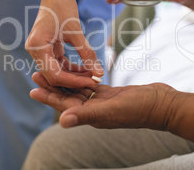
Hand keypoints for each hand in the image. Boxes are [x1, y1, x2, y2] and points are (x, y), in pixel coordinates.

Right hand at [26, 0, 103, 88]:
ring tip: (93, 74)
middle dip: (74, 80)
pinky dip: (71, 67)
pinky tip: (86, 68)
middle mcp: (34, 51)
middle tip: (95, 80)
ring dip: (74, 75)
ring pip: (57, 71)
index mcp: (37, 47)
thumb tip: (99, 73)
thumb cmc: (62, 5)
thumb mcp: (76, 31)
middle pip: (54, 76)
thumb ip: (87, 53)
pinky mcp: (46, 48)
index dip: (74, 81)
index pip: (55, 75)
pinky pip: (58, 63)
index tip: (92, 81)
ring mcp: (39, 50)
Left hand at [30, 71, 177, 129]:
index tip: (33, 88)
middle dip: (53, 86)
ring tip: (52, 71)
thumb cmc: (138, 109)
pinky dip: (82, 79)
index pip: (64, 105)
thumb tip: (62, 121)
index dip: (48, 96)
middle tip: (36, 74)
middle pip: (68, 97)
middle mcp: (94, 110)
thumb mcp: (110, 111)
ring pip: (78, 91)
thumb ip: (86, 115)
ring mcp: (102, 102)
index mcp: (91, 115)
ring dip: (65, 81)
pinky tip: (75, 71)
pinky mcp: (110, 94)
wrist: (161, 104)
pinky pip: (91, 86)